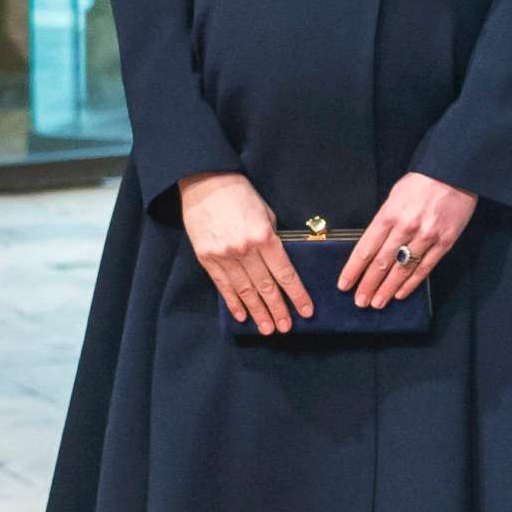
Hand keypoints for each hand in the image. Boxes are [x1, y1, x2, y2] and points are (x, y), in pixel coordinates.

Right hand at [179, 172, 313, 332]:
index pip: (285, 273)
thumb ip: (272, 237)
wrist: (205, 182)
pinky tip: (242, 316)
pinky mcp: (207, 259)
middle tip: (286, 328)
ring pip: (245, 291)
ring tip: (267, 329)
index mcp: (264, 237)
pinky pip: (223, 286)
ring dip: (258, 312)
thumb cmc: (239, 193)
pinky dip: (234, 303)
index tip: (306, 311)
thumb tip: (278, 260)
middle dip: (278, 310)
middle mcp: (245, 250)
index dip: (297, 295)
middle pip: (266, 287)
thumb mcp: (266, 211)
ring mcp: (224, 256)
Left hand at [339, 172, 476, 307]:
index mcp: (389, 214)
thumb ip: (385, 221)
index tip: (344, 285)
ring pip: (402, 269)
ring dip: (388, 289)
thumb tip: (373, 247)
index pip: (366, 248)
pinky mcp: (444, 242)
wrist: (454, 172)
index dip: (353, 270)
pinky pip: (425, 267)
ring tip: (377, 303)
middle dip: (368, 285)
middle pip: (382, 263)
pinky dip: (411, 283)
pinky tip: (400, 294)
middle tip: (360, 302)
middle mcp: (406, 227)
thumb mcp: (395, 196)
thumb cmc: (421, 183)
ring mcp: (426, 236)